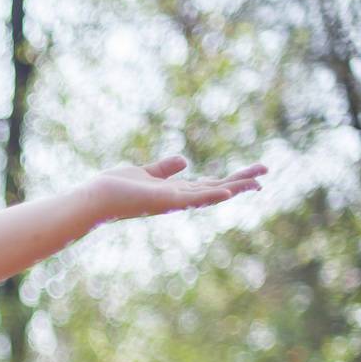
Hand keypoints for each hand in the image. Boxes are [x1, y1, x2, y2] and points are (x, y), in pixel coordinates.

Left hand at [84, 155, 266, 224]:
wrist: (95, 198)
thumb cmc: (115, 188)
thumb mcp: (146, 172)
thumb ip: (164, 168)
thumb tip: (184, 160)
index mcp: (175, 191)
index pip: (209, 184)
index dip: (231, 179)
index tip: (252, 174)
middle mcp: (177, 198)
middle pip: (216, 188)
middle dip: (240, 182)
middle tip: (265, 174)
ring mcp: (172, 201)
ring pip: (210, 194)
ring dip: (233, 188)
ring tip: (256, 183)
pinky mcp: (164, 201)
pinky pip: (192, 199)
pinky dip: (210, 196)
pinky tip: (227, 191)